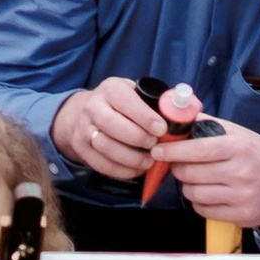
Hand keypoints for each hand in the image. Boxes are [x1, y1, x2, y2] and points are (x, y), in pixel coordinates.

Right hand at [51, 75, 170, 182]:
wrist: (84, 113)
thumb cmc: (120, 105)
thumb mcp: (134, 93)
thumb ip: (154, 102)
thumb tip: (178, 115)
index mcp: (110, 89)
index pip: (125, 101)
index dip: (145, 116)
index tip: (161, 129)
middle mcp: (93, 107)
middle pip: (112, 124)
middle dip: (138, 138)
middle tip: (155, 146)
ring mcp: (84, 129)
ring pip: (105, 146)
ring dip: (131, 158)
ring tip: (149, 161)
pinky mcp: (81, 149)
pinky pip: (101, 164)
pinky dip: (122, 170)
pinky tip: (136, 169)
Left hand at [162, 107, 259, 241]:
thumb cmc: (256, 155)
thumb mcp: (237, 133)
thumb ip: (207, 125)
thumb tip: (176, 116)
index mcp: (239, 147)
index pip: (198, 150)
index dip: (173, 151)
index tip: (158, 150)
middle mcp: (242, 172)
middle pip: (191, 173)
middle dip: (178, 168)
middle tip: (179, 165)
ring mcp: (242, 196)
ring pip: (194, 194)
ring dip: (188, 186)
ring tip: (197, 179)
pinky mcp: (242, 215)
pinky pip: (203, 210)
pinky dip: (199, 202)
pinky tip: (208, 193)